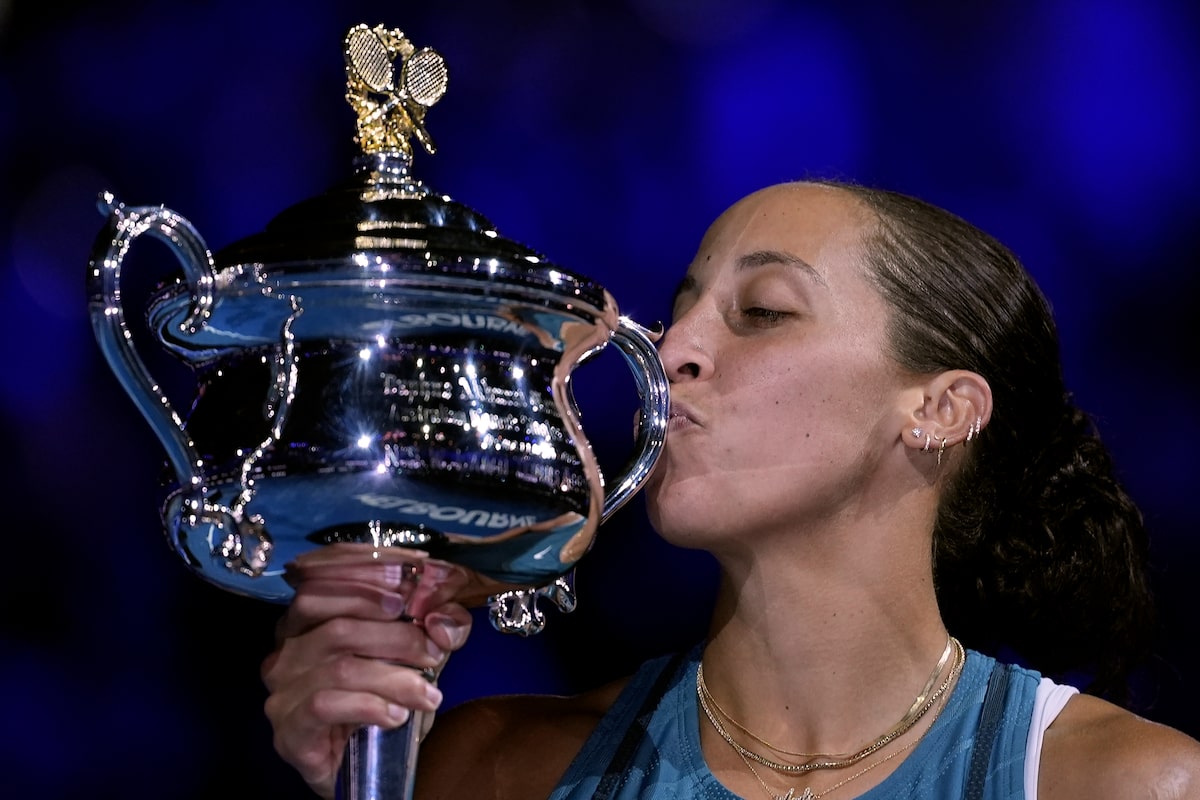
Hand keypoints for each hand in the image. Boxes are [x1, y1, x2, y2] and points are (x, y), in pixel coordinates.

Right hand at [261, 546, 472, 798]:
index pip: (320, 585)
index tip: (407, 590)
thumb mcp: (416, 658)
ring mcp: (282, 692)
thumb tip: (445, 621)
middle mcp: (285, 652)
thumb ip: (437, 630)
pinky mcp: (289, 730)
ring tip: (428, 695)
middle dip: (395, 636)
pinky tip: (397, 716)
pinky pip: (327, 705)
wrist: (362, 768)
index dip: (363, 582)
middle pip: (337, 626)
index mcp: (306, 623)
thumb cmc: (381, 702)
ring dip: (395, 679)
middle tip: (432, 652)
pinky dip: (370, 706)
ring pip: (340, 669)